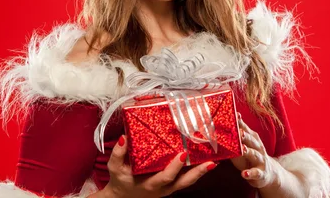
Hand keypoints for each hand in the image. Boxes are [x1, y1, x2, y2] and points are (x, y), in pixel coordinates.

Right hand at [100, 135, 215, 197]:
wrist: (122, 196)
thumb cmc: (120, 180)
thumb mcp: (115, 168)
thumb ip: (118, 154)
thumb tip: (124, 138)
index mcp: (150, 184)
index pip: (166, 177)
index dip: (175, 167)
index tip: (182, 154)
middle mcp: (163, 188)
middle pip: (184, 182)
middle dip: (198, 172)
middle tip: (211, 162)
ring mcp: (169, 188)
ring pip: (189, 182)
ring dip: (202, 172)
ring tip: (214, 160)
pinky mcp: (172, 185)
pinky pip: (187, 179)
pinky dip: (197, 171)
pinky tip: (206, 161)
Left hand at [231, 114, 279, 188]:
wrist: (268, 173)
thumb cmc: (250, 157)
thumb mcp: (242, 146)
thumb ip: (233, 138)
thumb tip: (216, 129)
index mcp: (252, 139)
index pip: (245, 128)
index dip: (240, 122)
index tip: (235, 115)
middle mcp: (258, 147)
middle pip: (251, 140)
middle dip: (245, 135)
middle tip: (238, 131)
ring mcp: (261, 160)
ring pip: (255, 154)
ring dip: (248, 151)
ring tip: (242, 149)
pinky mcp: (261, 173)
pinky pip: (256, 173)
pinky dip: (250, 173)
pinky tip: (244, 174)